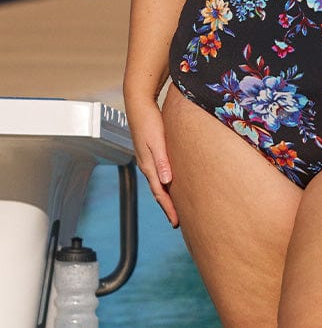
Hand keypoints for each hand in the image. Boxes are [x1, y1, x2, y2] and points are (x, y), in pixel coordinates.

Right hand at [125, 94, 178, 227]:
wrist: (139, 105)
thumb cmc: (149, 120)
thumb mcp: (157, 141)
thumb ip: (162, 161)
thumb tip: (166, 182)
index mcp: (148, 165)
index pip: (159, 193)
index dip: (168, 208)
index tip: (176, 222)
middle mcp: (147, 165)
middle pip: (158, 191)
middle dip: (167, 207)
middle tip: (177, 221)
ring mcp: (148, 159)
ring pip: (158, 183)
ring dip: (166, 196)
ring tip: (175, 206)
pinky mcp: (151, 152)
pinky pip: (158, 174)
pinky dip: (164, 183)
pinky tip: (170, 183)